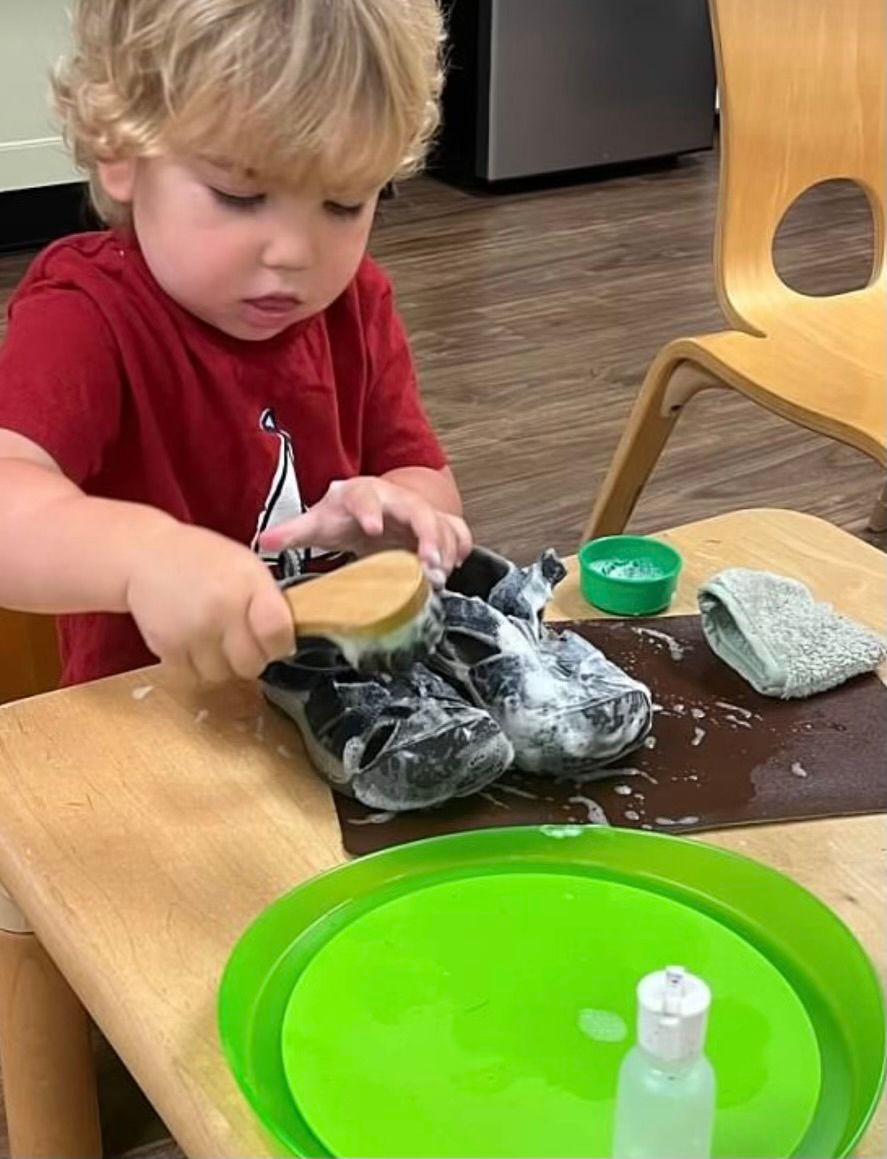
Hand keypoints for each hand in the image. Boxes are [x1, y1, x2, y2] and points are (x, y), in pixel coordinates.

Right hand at [124, 522, 293, 682]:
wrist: (147, 555)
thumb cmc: (203, 560)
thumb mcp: (247, 567)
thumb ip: (268, 603)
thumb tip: (286, 644)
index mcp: (249, 585)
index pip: (278, 634)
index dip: (280, 644)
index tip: (275, 641)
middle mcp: (222, 609)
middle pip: (251, 665)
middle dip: (250, 657)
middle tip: (241, 639)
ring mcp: (193, 631)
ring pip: (222, 676)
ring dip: (222, 664)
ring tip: (214, 638)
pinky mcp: (167, 648)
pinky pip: (193, 676)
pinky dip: (196, 665)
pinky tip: (193, 640)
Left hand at [258, 476, 471, 585]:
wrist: (373, 504)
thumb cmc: (346, 514)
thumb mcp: (321, 520)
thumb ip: (295, 532)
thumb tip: (263, 541)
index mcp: (363, 494)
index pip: (366, 495)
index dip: (370, 509)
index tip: (372, 527)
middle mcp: (397, 499)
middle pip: (417, 510)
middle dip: (426, 535)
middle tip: (428, 564)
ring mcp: (421, 511)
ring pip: (443, 523)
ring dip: (445, 549)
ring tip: (440, 577)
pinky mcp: (438, 525)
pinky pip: (458, 532)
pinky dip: (460, 549)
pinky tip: (454, 568)